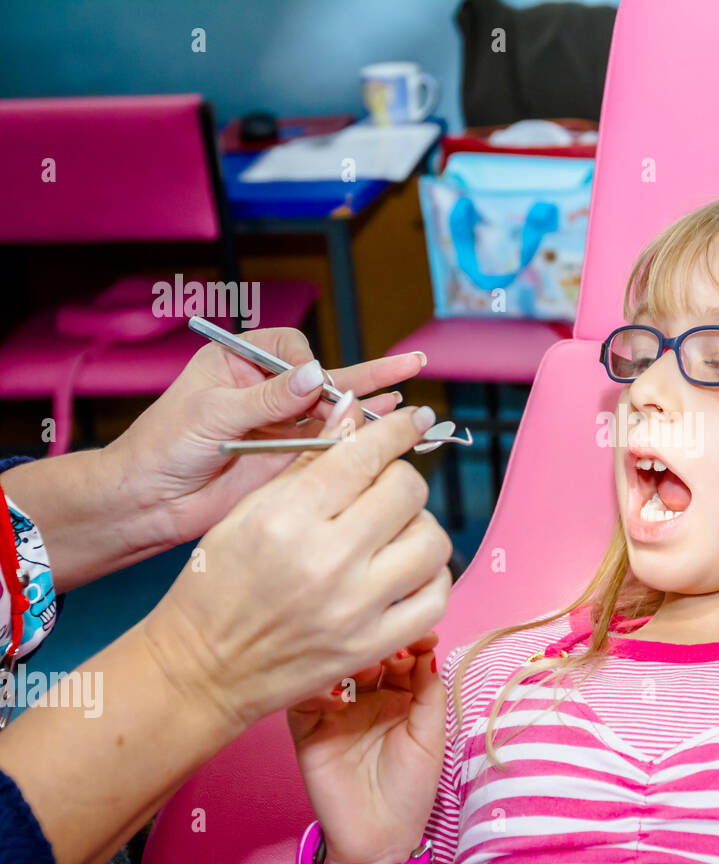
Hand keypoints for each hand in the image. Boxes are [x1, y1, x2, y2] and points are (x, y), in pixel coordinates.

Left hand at [105, 326, 427, 549]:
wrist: (149, 502)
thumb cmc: (161, 447)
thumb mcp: (210, 414)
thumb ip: (265, 399)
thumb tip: (314, 375)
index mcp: (239, 361)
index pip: (291, 349)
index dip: (307, 368)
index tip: (311, 388)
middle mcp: (266, 388)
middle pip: (324, 377)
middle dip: (364, 376)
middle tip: (408, 366)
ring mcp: (282, 421)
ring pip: (335, 407)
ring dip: (372, 400)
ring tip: (411, 383)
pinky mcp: (291, 454)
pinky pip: (332, 439)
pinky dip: (363, 429)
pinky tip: (395, 413)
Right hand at [140, 402, 452, 737]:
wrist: (201, 669)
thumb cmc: (217, 586)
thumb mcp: (247, 512)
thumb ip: (308, 461)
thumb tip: (354, 411)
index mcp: (287, 519)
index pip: (364, 455)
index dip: (398, 429)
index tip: (415, 420)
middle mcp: (326, 562)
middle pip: (407, 491)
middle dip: (401, 479)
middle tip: (385, 488)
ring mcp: (354, 608)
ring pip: (432, 541)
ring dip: (420, 527)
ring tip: (393, 533)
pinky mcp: (372, 645)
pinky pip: (437, 597)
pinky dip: (431, 577)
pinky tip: (406, 571)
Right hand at [289, 633, 446, 863]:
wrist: (381, 836)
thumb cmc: (410, 789)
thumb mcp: (430, 736)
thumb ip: (429, 692)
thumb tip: (427, 648)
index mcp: (398, 693)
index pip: (400, 652)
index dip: (410, 639)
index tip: (422, 634)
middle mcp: (366, 695)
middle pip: (366, 654)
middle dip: (379, 643)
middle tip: (392, 647)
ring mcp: (336, 709)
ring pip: (334, 669)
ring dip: (348, 661)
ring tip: (368, 667)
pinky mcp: (308, 728)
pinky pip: (304, 699)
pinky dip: (317, 689)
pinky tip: (339, 694)